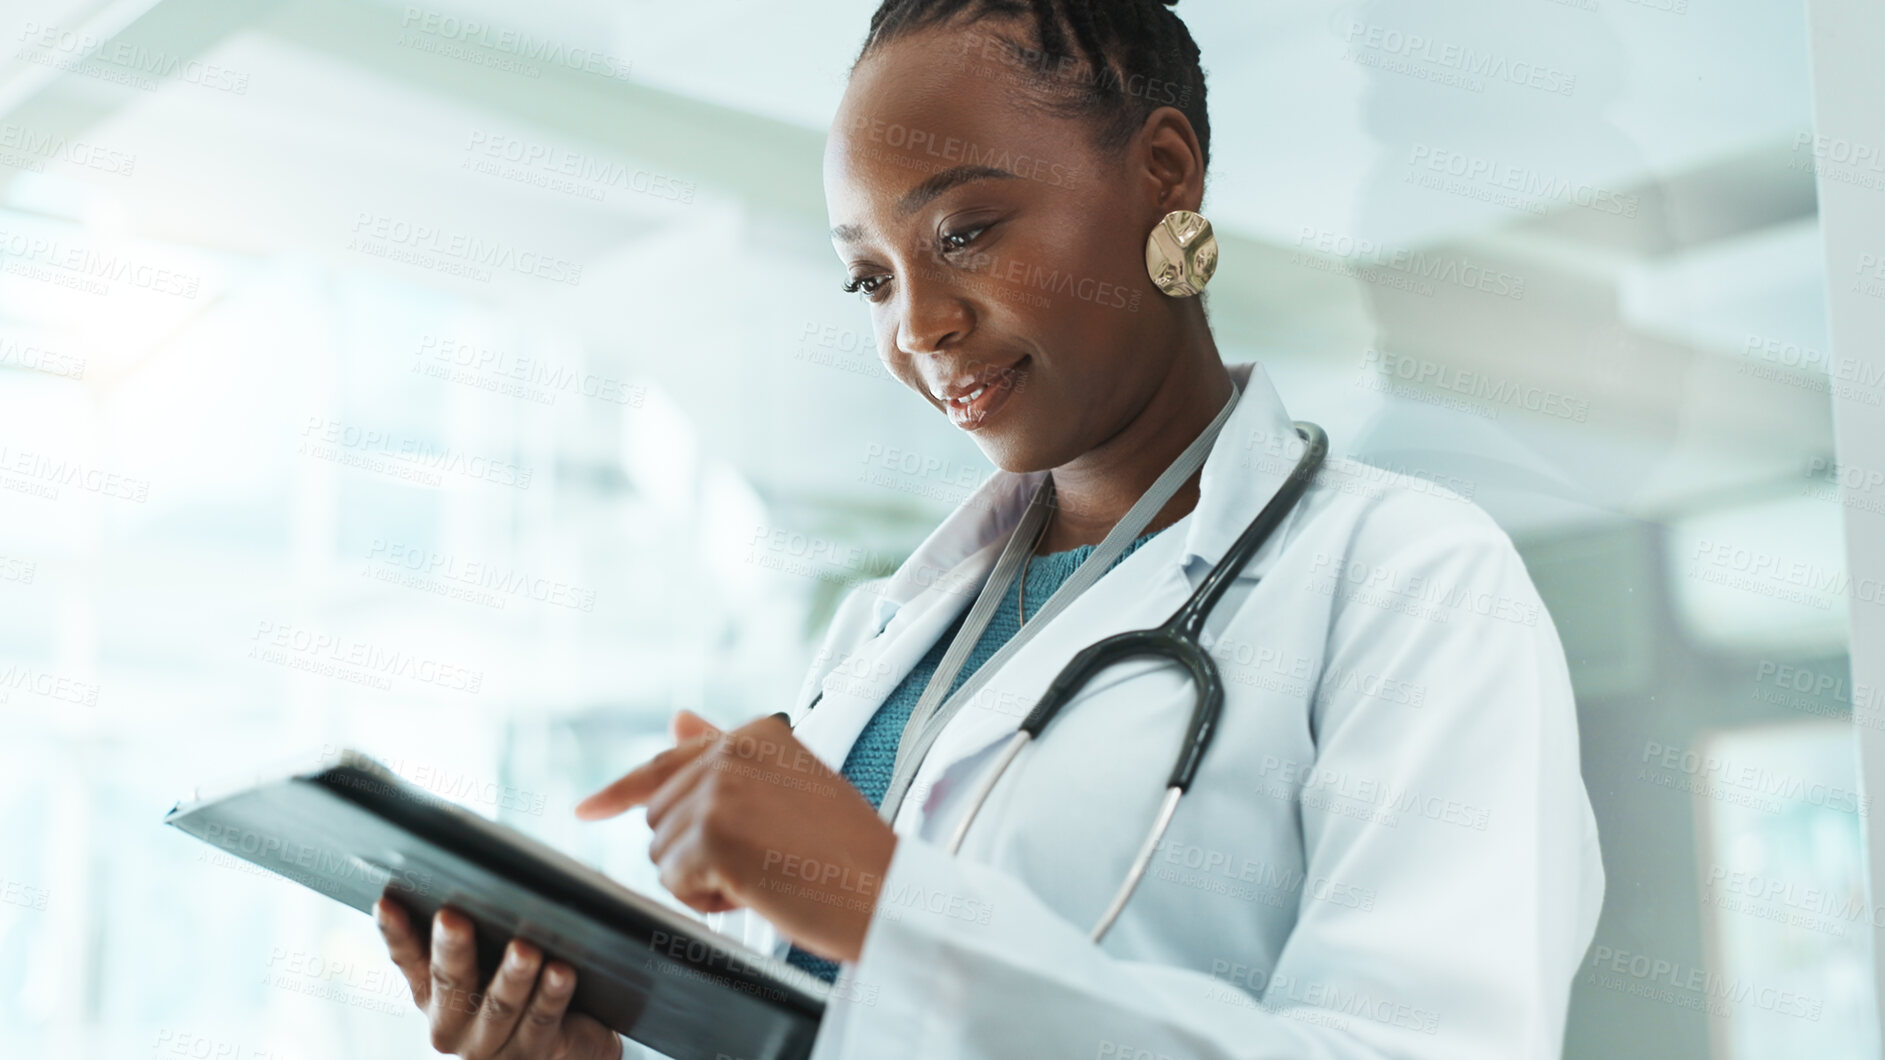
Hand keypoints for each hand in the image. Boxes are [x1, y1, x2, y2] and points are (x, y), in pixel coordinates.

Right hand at [375, 897, 622, 1059]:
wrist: (575, 1031)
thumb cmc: (529, 970)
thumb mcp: (498, 945)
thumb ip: (484, 918)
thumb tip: (481, 871)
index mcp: (432, 991)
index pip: (408, 958)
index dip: (396, 932)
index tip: (385, 902)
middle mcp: (452, 1023)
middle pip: (450, 983)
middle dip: (452, 949)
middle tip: (452, 917)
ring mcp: (490, 1044)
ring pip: (499, 1006)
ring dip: (511, 975)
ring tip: (524, 948)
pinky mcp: (532, 1053)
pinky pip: (541, 1021)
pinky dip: (551, 994)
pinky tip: (560, 971)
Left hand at [575, 710, 897, 962]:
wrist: (884, 892)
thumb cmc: (846, 852)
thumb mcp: (789, 787)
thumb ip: (729, 752)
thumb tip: (678, 719)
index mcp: (757, 732)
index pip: (667, 761)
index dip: (620, 791)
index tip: (586, 809)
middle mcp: (733, 749)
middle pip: (661, 817)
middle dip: (697, 852)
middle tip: (762, 862)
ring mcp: (718, 788)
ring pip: (661, 853)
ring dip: (703, 880)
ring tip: (765, 875)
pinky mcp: (710, 833)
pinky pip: (673, 883)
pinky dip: (706, 902)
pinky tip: (755, 891)